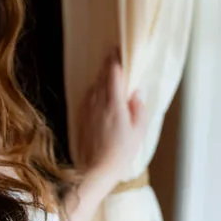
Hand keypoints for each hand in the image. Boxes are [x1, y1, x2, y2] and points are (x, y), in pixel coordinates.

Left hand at [72, 47, 148, 187]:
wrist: (97, 170)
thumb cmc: (121, 153)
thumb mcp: (139, 132)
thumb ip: (138, 109)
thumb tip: (136, 93)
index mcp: (114, 105)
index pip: (113, 75)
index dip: (116, 61)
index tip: (118, 51)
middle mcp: (98, 104)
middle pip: (102, 77)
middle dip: (107, 65)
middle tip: (112, 55)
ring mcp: (88, 111)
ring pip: (93, 87)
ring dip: (100, 78)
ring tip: (107, 72)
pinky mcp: (81, 118)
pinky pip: (87, 98)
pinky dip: (93, 91)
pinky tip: (97, 92)